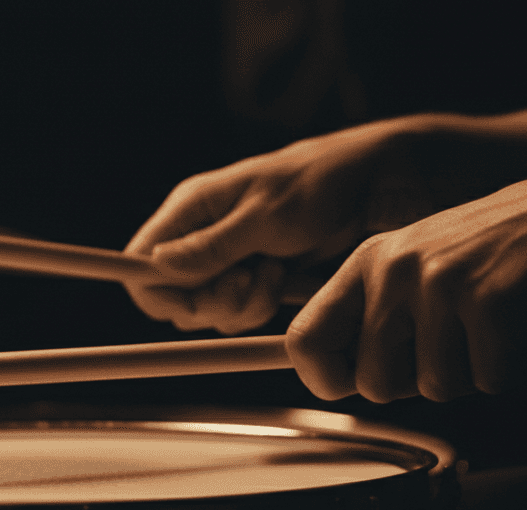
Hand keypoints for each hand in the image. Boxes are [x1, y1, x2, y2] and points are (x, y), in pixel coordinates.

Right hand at [124, 119, 433, 334]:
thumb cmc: (326, 183)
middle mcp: (205, 233)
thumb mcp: (267, 217)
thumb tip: (157, 266)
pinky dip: (264, 306)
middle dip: (213, 303)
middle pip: (176, 297)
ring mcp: (233, 256)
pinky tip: (290, 280)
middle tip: (251, 283)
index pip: (141, 263)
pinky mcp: (260, 274)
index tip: (200, 300)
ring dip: (244, 305)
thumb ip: (211, 247)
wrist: (386, 184)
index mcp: (193, 207)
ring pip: (212, 309)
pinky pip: (244, 310)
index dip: (160, 294)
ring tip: (279, 273)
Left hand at [285, 150, 526, 402]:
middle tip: (452, 347)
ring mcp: (440, 283)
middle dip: (416, 384)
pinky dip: (508, 369)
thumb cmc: (506, 249)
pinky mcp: (487, 301)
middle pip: (373, 384)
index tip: (351, 385)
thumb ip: (378, 317)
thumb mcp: (422, 268)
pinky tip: (518, 329)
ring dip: (468, 375)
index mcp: (369, 261)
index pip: (305, 341)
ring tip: (489, 329)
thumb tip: (344, 380)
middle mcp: (395, 268)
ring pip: (432, 388)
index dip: (326, 380)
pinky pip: (484, 380)